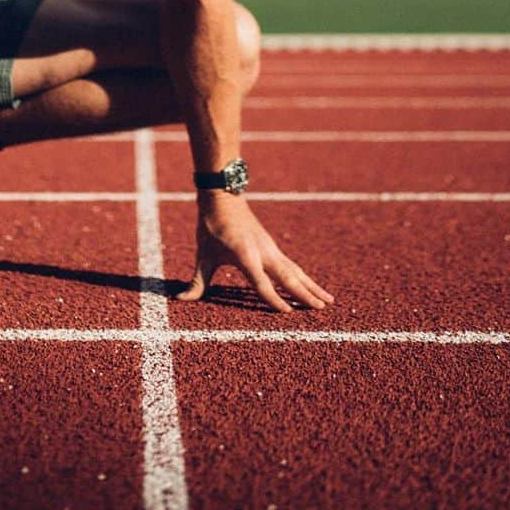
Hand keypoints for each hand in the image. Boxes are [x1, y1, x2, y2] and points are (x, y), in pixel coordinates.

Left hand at [177, 194, 334, 312]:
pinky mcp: (272, 248)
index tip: (289, 314)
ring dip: (312, 286)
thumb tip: (180, 300)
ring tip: (329, 301)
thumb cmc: (211, 226)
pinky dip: (303, 278)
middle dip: (305, 294)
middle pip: (288, 277)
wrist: (223, 196)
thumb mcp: (202, 254)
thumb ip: (196, 281)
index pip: (262, 284)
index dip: (274, 300)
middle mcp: (263, 253)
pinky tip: (311, 286)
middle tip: (322, 309)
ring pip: (295, 271)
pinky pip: (291, 266)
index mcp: (246, 256)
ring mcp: (270, 249)